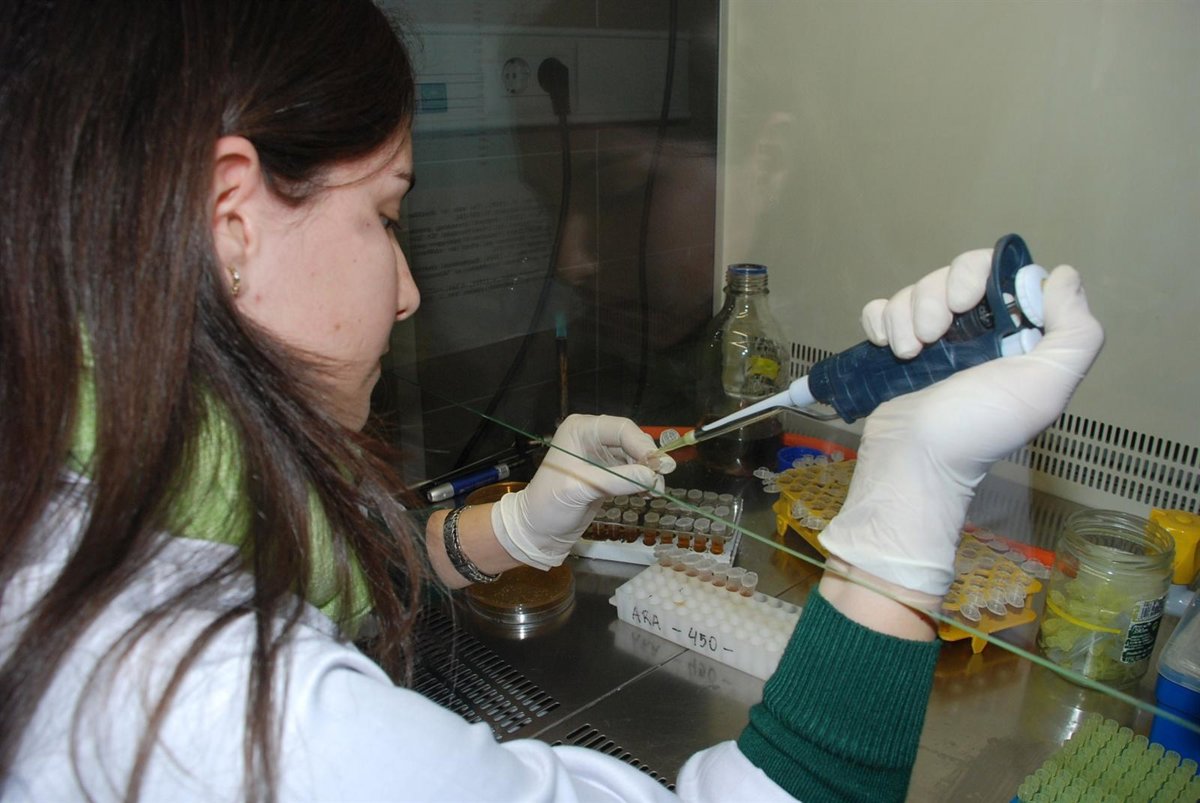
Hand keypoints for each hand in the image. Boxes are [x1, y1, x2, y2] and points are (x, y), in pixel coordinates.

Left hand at [492, 414, 675, 568]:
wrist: (537, 532)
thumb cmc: (549, 505)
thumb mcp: (582, 488)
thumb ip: (618, 480)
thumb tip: (654, 476)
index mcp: (581, 430)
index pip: (621, 428)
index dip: (643, 445)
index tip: (660, 466)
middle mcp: (592, 438)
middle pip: (632, 441)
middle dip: (648, 459)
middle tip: (662, 480)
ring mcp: (600, 456)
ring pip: (635, 457)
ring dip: (648, 472)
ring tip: (657, 490)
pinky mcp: (607, 474)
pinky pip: (632, 472)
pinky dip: (642, 481)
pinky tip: (648, 492)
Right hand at [818, 249, 1103, 598]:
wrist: (913, 460)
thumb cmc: (978, 427)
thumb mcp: (1045, 387)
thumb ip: (1075, 332)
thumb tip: (1064, 274)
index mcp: (1014, 334)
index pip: (1001, 272)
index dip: (980, 275)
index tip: (968, 302)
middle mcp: (975, 332)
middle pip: (953, 274)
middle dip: (936, 297)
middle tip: (934, 335)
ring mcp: (931, 340)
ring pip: (916, 290)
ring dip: (906, 315)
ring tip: (909, 354)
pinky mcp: (892, 348)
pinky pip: (882, 308)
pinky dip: (880, 319)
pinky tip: (886, 347)